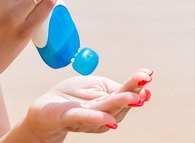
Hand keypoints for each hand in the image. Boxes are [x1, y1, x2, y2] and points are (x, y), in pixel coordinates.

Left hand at [25, 68, 152, 140]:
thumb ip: (113, 86)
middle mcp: (102, 112)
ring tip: (133, 97)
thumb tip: (140, 81)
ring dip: (120, 104)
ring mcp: (87, 117)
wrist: (45, 111)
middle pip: (120, 103)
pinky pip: (84, 118)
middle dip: (133, 92)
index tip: (148, 74)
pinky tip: (109, 120)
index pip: (126, 92)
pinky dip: (97, 119)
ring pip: (106, 111)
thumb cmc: (72, 97)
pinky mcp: (69, 117)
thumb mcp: (94, 85)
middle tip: (145, 82)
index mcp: (108, 101)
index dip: (137, 84)